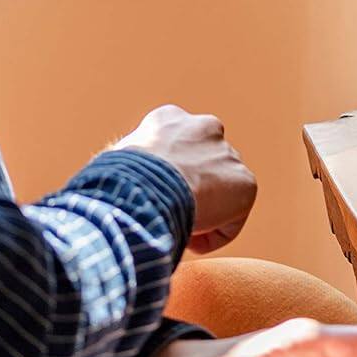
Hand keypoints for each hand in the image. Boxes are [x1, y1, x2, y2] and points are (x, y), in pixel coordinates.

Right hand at [113, 104, 256, 252]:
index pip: (175, 146)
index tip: (154, 196)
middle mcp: (204, 128)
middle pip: (203, 165)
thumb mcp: (113, 164)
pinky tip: (191, 237)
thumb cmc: (119, 182)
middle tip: (171, 213)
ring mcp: (228, 155)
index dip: (165, 176)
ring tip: (178, 227)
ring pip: (219, 193)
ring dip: (204, 212)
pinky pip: (231, 220)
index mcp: (169, 119)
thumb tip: (110, 188)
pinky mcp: (246, 184)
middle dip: (192, 189)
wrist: (146, 189)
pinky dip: (214, 235)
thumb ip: (127, 167)